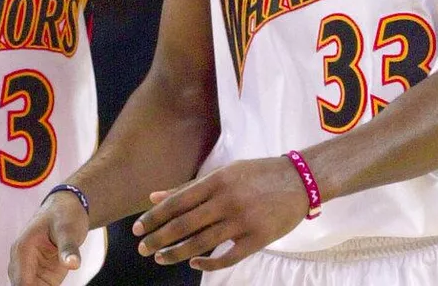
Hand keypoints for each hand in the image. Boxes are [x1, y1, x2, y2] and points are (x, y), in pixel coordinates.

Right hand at [8, 192, 90, 285]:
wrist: (66, 208)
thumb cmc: (65, 213)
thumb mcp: (68, 228)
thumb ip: (68, 247)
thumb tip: (74, 264)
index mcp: (22, 250)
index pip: (21, 284)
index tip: (49, 285)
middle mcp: (21, 262)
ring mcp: (30, 269)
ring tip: (56, 279)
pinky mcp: (40, 274)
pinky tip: (56, 281)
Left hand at [132, 157, 308, 272]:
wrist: (299, 180)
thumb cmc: (257, 174)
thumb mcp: (225, 173)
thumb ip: (190, 186)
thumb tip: (155, 196)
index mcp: (218, 180)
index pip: (178, 201)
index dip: (155, 216)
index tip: (138, 227)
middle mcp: (227, 200)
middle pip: (185, 225)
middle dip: (159, 238)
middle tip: (142, 248)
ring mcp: (243, 221)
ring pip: (202, 243)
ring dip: (176, 253)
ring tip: (159, 258)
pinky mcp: (257, 239)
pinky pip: (227, 256)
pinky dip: (208, 263)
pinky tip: (195, 263)